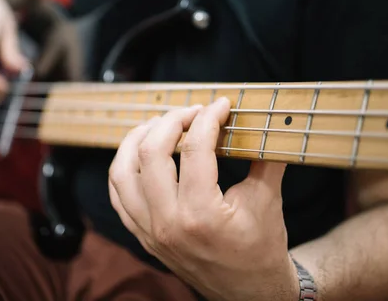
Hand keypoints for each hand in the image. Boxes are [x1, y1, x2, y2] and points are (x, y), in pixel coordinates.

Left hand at [108, 98, 298, 300]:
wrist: (248, 293)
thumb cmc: (262, 248)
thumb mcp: (268, 201)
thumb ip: (265, 157)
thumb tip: (268, 120)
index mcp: (201, 215)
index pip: (194, 150)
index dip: (208, 118)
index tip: (221, 105)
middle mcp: (168, 223)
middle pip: (151, 153)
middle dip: (171, 121)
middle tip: (192, 111)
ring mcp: (150, 232)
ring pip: (122, 173)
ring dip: (136, 141)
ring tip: (157, 124)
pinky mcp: (143, 237)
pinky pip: (118, 196)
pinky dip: (124, 169)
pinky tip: (139, 154)